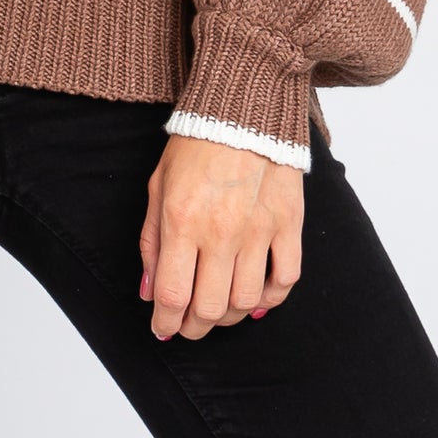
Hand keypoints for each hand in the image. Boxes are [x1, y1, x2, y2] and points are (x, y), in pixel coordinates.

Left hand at [139, 133, 303, 339]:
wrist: (241, 108)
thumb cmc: (195, 145)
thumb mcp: (158, 186)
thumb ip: (151, 242)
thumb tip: (149, 291)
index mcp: (182, 220)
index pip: (173, 294)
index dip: (165, 322)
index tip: (162, 329)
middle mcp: (220, 231)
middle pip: (209, 308)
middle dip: (194, 326)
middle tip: (187, 324)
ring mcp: (258, 230)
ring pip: (246, 301)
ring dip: (229, 316)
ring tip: (218, 308)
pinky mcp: (288, 224)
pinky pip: (285, 280)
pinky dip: (271, 299)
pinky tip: (256, 297)